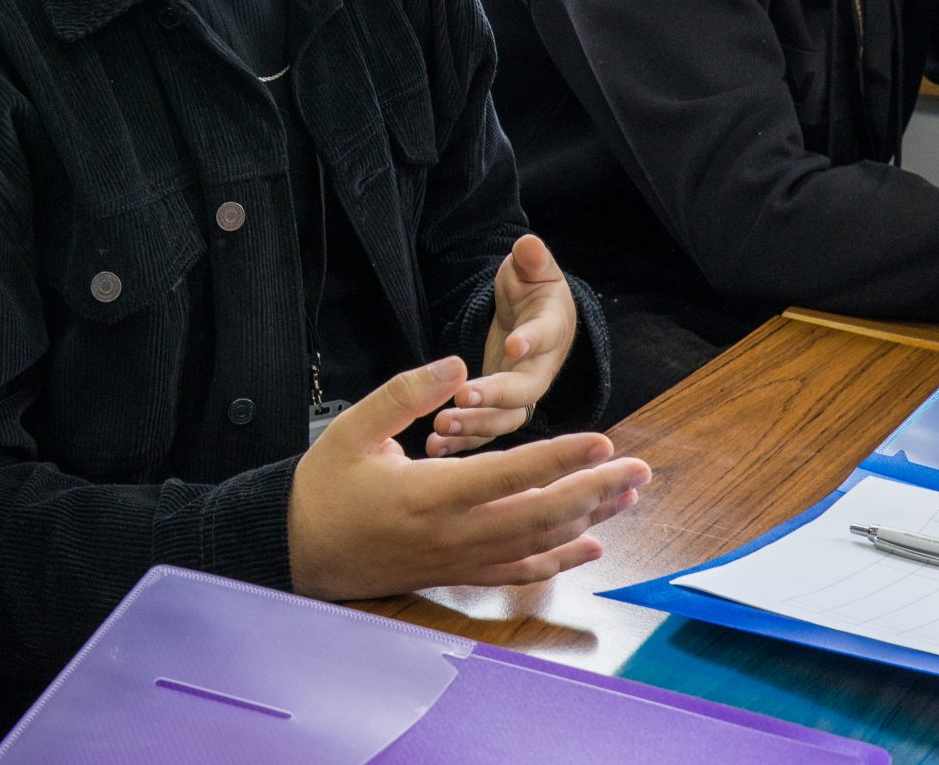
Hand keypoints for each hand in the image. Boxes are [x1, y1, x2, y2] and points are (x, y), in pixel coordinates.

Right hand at [288, 356, 648, 600]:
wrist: (299, 551)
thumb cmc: (325, 487)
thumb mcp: (353, 428)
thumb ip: (405, 393)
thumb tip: (457, 363)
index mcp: (429, 494)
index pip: (510, 475)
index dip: (560, 457)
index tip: (603, 441)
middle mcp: (453, 534)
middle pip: (541, 515)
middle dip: (596, 491)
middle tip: (639, 471)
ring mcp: (459, 559)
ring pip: (538, 544)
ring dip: (589, 520)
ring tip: (627, 496)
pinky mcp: (457, 573)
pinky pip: (518, 572)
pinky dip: (559, 561)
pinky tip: (590, 546)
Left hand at [430, 235, 578, 455]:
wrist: (536, 319)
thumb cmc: (533, 290)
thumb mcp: (533, 269)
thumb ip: (532, 260)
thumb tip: (528, 245)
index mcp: (551, 331)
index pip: (544, 337)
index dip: (530, 341)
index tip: (514, 345)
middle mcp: (540, 370)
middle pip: (523, 391)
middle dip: (495, 396)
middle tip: (464, 396)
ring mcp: (521, 395)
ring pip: (503, 419)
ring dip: (474, 426)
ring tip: (441, 426)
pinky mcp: (500, 410)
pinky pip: (483, 432)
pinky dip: (461, 442)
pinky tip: (432, 446)